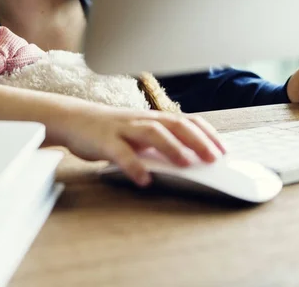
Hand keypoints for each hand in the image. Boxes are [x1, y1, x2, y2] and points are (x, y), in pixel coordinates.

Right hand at [63, 105, 225, 186]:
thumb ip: (160, 143)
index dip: (206, 134)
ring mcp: (124, 128)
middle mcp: (142, 119)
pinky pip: (121, 153)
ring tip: (186, 164)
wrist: (75, 119)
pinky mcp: (105, 141)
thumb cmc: (112, 129)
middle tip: (214, 158)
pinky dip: (134, 166)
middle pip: (174, 124)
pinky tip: (144, 180)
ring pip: (151, 132)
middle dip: (196, 140)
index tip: (223, 150)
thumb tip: (188, 160)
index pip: (186, 120)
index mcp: (153, 117)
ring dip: (171, 147)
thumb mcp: (139, 132)